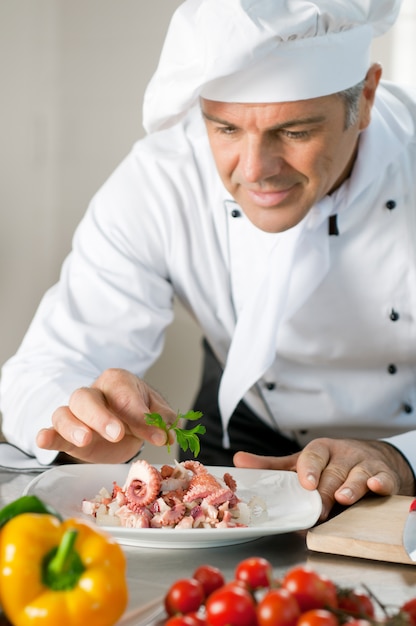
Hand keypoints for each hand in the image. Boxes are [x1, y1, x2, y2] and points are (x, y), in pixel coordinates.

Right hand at [36, 368, 176, 462]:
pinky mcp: (66, 435)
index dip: (142, 417)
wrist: (124, 424)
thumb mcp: (155, 411)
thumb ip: (162, 420)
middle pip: (88, 398)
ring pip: (65, 413)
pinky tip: (43, 440)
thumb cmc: (137, 412)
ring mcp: (76, 414)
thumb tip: (167, 432)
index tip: (159, 436)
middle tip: (117, 433)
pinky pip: (53, 431)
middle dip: (102, 416)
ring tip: (86, 439)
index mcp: (117, 381)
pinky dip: (47, 436)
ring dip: (74, 426)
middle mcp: (93, 393)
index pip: (125, 396)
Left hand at [233, 437, 415, 519]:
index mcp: (320, 450)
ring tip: (342, 498)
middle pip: (333, 473)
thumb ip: (273, 467)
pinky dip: (380, 483)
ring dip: (351, 487)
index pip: (313, 456)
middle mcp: (342, 455)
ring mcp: (364, 464)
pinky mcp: (383, 475)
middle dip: (325, 491)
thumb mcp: (301, 463)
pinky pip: (383, 479)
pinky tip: (375, 487)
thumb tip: (238, 461)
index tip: (306, 483)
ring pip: (358, 475)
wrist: (368, 458)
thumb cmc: (329, 465)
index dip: (309, 468)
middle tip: (319, 508)